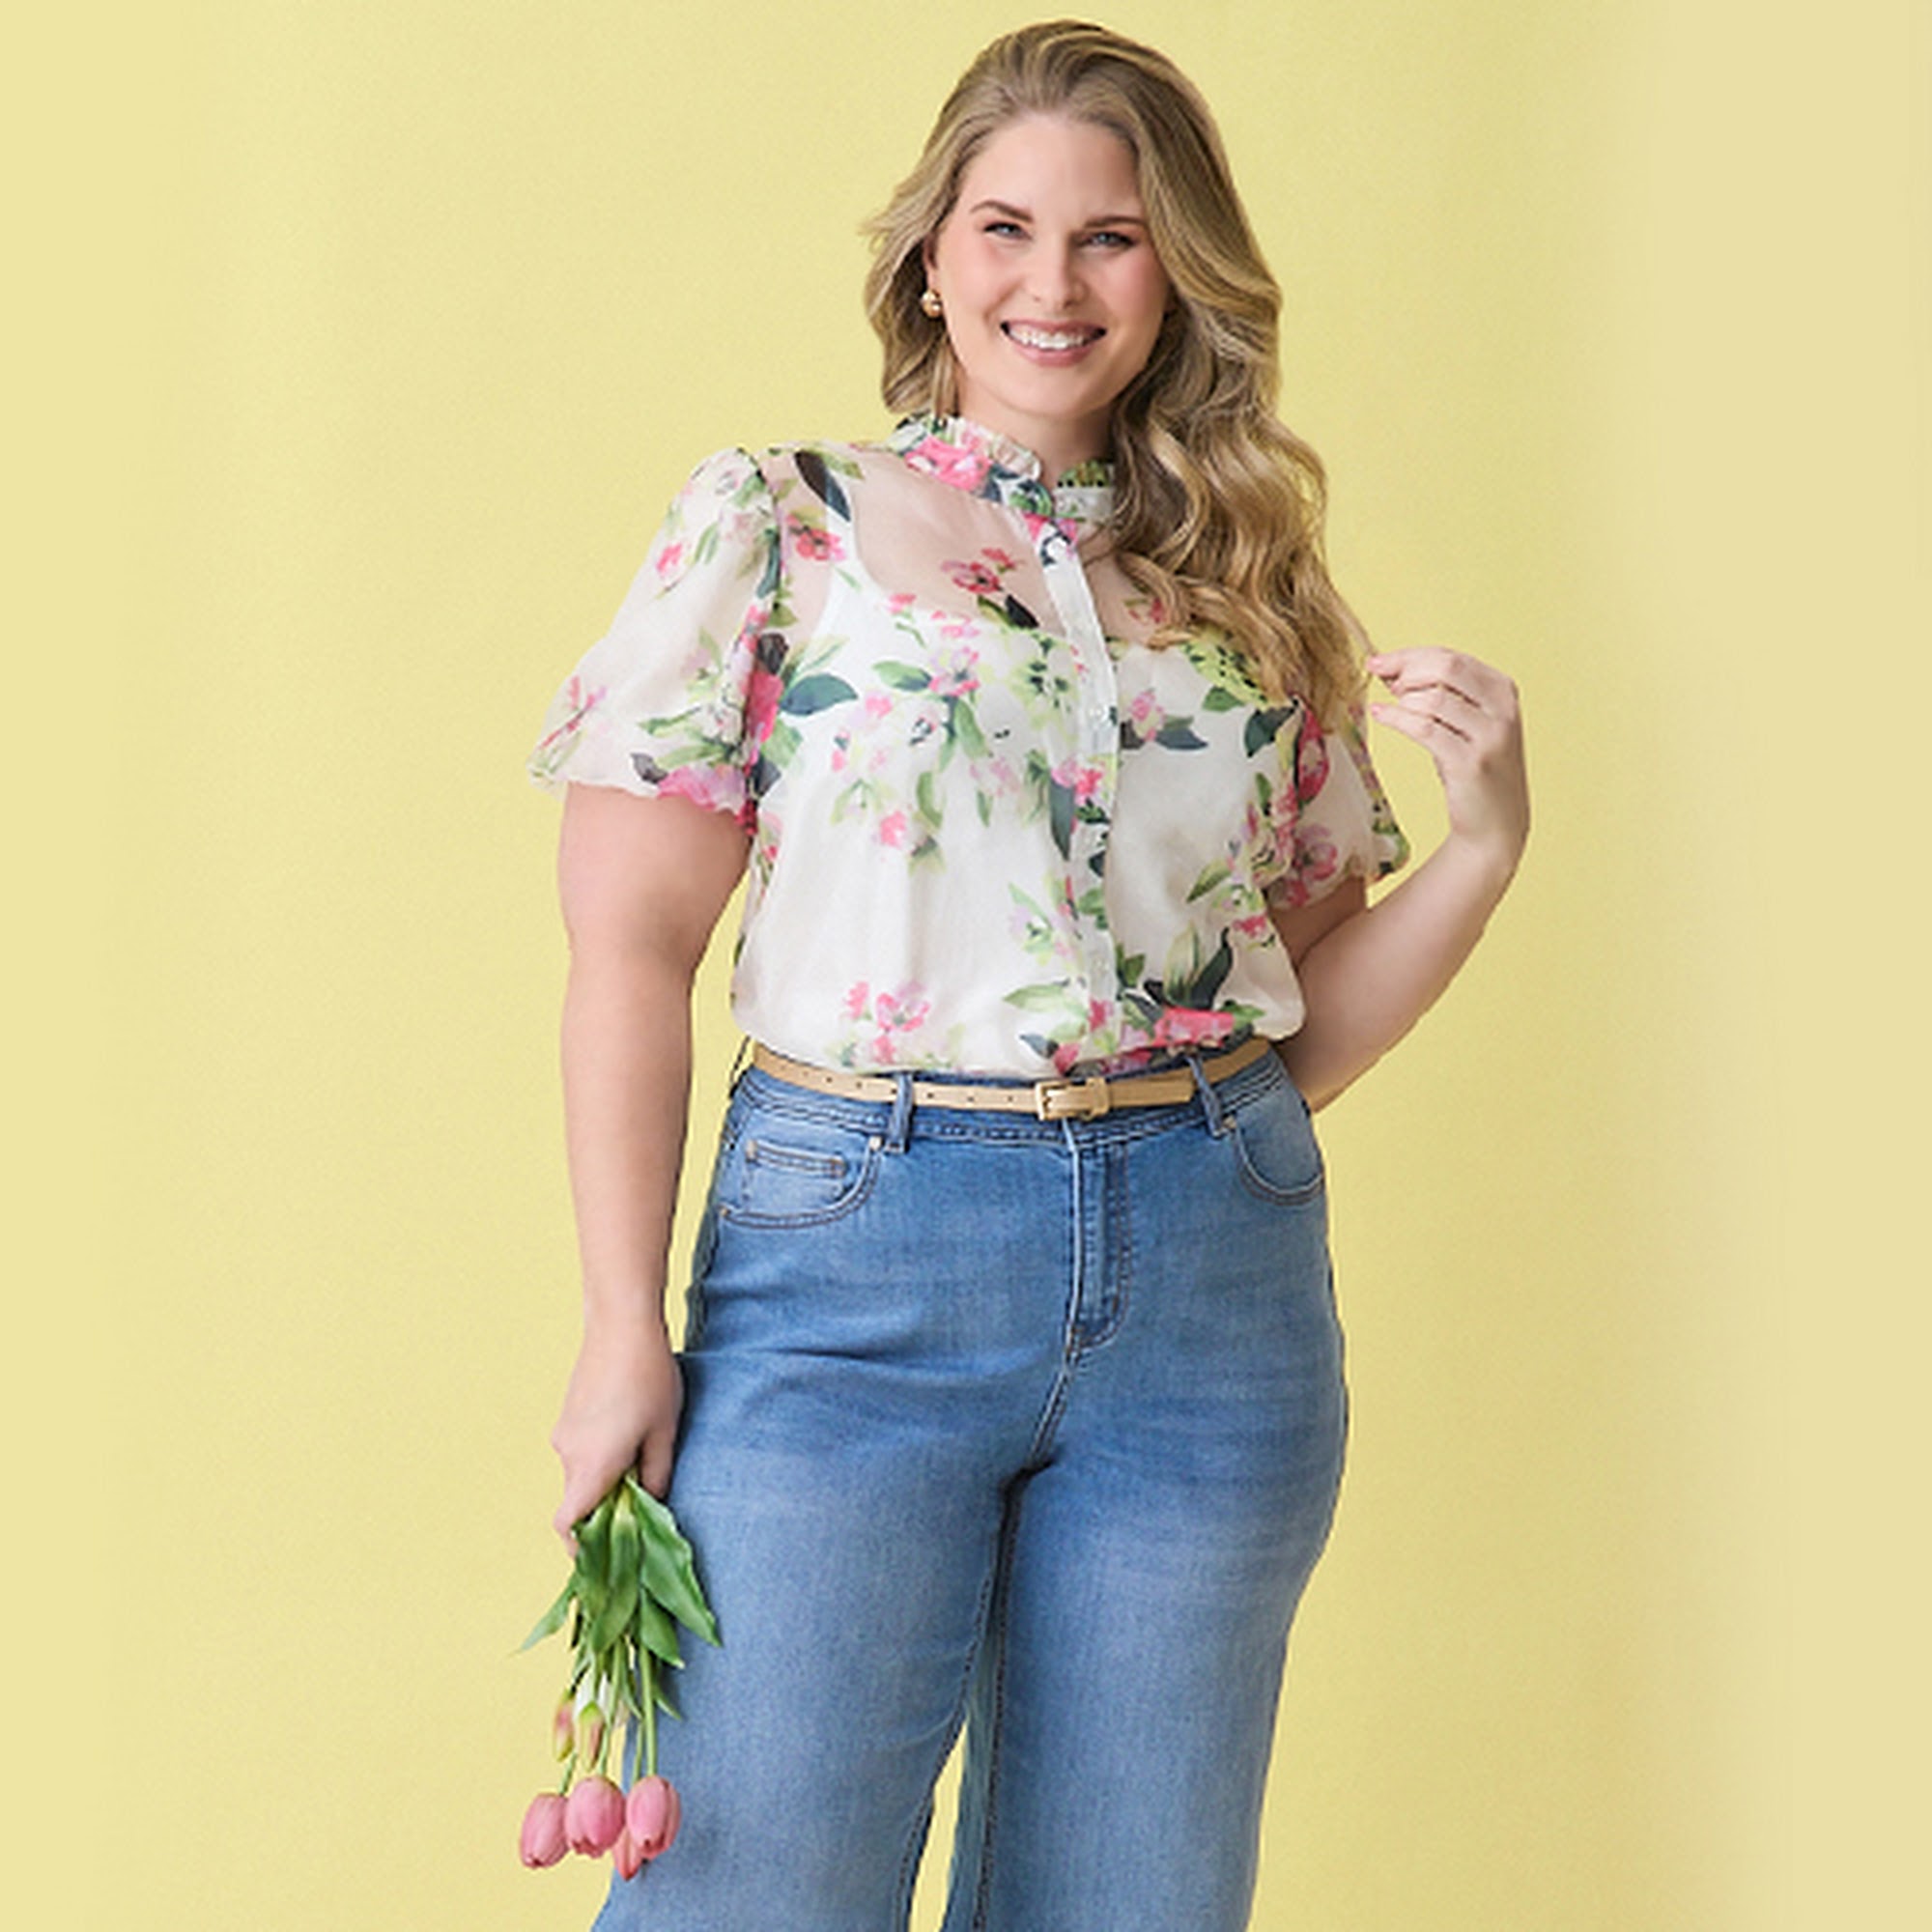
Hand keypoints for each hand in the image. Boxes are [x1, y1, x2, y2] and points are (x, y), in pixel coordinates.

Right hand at [550, 1320, 682, 1543]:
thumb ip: (657, 1476)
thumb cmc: (649, 1378)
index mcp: (591, 1466)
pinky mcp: (567, 1413)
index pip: (567, 1525)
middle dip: (605, 1508)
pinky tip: (629, 1429)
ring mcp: (563, 1432)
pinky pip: (580, 1449)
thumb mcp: (664, 1432)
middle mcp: (568, 1454)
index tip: (604, 1552)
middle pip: (577, 1500)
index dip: (580, 1547)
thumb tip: (652, 1504)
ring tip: (642, 1454)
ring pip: (580, 1473)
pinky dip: (599, 1455)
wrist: (621, 1323)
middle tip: (642, 1500)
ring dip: (605, 1477)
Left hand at [1366, 648, 1528, 876]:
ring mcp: (1489, 736)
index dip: (1409, 655)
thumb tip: (1391, 669)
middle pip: (1445, 669)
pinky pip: (1425, 729)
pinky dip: (1396, 718)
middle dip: (1404, 669)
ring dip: (1402, 700)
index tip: (1379, 662)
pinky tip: (1379, 715)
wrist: (1495, 824)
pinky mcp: (1470, 762)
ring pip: (1433, 698)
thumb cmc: (1473, 769)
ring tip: (1389, 707)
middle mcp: (1502, 709)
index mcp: (1503, 690)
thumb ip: (1438, 694)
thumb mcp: (1464, 724)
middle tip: (1379, 678)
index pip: (1451, 657)